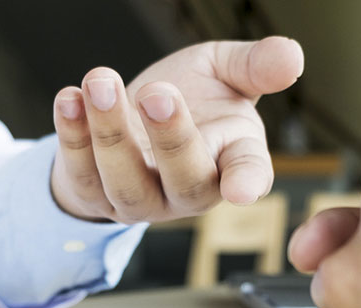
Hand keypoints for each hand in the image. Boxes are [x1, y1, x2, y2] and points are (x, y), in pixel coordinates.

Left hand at [50, 37, 303, 222]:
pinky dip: (71, 135)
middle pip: (185, 182)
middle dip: (171, 139)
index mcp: (231, 159)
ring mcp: (140, 198)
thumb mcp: (224, 72)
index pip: (248, 174)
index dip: (247, 182)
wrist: (131, 118)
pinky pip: (80, 173)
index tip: (241, 189)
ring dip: (110, 134)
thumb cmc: (189, 99)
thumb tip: (291, 55)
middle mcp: (187, 188)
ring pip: (126, 182)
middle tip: (157, 93)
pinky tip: (69, 98)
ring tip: (101, 82)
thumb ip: (255, 65)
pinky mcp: (94, 193)